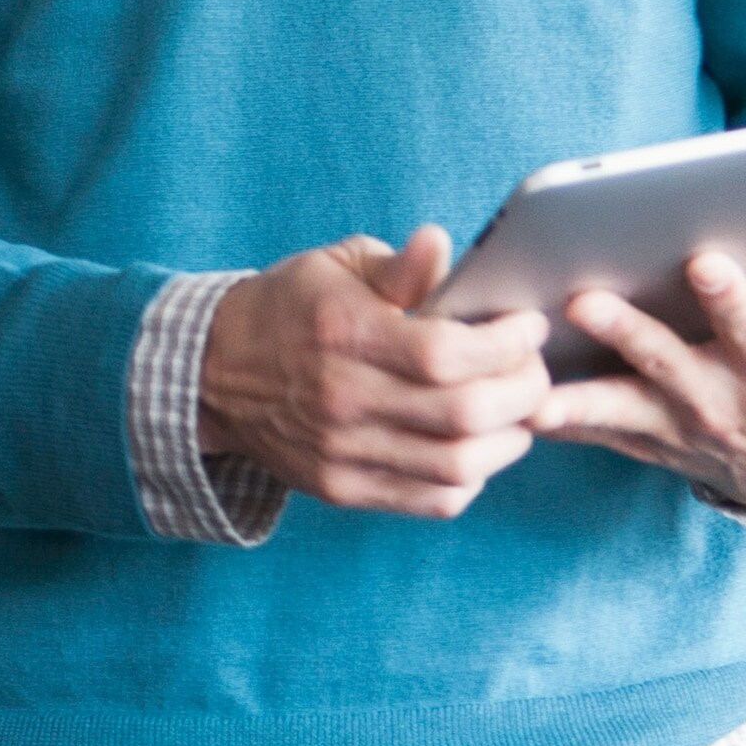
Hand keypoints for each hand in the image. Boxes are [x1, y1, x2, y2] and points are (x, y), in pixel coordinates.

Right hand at [198, 226, 553, 519]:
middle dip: (524, 390)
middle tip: (534, 370)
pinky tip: (474, 447)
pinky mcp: (342, 488)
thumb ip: (397, 266)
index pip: (446, 353)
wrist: (211, 375)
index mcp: (343, 334)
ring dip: (509, 439)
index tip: (527, 328)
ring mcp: (342, 451)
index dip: (506, 344)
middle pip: (466, 413)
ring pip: (459, 465)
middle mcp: (342, 398)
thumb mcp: (334, 267)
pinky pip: (433, 500)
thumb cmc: (287, 310)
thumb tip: (441, 245)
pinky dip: (472, 477)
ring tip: (515, 412)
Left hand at [526, 243, 745, 514]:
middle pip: (669, 367)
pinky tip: (502, 404)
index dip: (731, 301)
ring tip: (526, 388)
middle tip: (584, 299)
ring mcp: (676, 430)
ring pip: (618, 412)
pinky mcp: (642, 443)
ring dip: (574, 398)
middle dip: (629, 335)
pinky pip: (590, 434)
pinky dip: (551, 421)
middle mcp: (721, 406)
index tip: (704, 261)